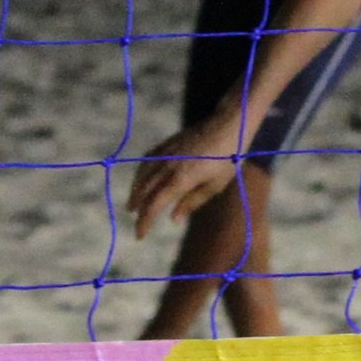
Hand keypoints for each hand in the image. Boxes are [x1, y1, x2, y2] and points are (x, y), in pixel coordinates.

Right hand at [127, 118, 246, 237]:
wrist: (227, 125)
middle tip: (136, 223)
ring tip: (133, 205)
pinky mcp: (166, 144)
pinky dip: (140, 173)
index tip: (140, 235)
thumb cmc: (227, 159)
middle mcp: (168, 165)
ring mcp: (165, 153)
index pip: (154, 205)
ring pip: (141, 175)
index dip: (145, 221)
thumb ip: (192, 202)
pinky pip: (146, 160)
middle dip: (137, 209)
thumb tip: (173, 219)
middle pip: (144, 191)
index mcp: (181, 179)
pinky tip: (141, 181)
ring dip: (135, 192)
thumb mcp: (214, 186)